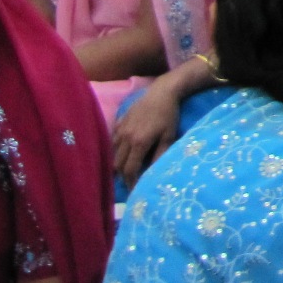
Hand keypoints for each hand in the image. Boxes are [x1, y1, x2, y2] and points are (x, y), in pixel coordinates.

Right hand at [112, 73, 188, 187]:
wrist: (162, 92)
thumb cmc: (169, 115)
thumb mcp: (169, 136)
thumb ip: (160, 155)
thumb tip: (153, 173)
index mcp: (139, 143)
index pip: (130, 169)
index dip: (131, 182)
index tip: (134, 190)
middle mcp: (126, 138)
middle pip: (118, 164)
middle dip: (123, 176)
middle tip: (130, 182)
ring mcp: (120, 129)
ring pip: (113, 153)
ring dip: (118, 163)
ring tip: (126, 168)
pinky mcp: (119, 121)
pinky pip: (113, 139)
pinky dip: (116, 148)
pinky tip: (123, 151)